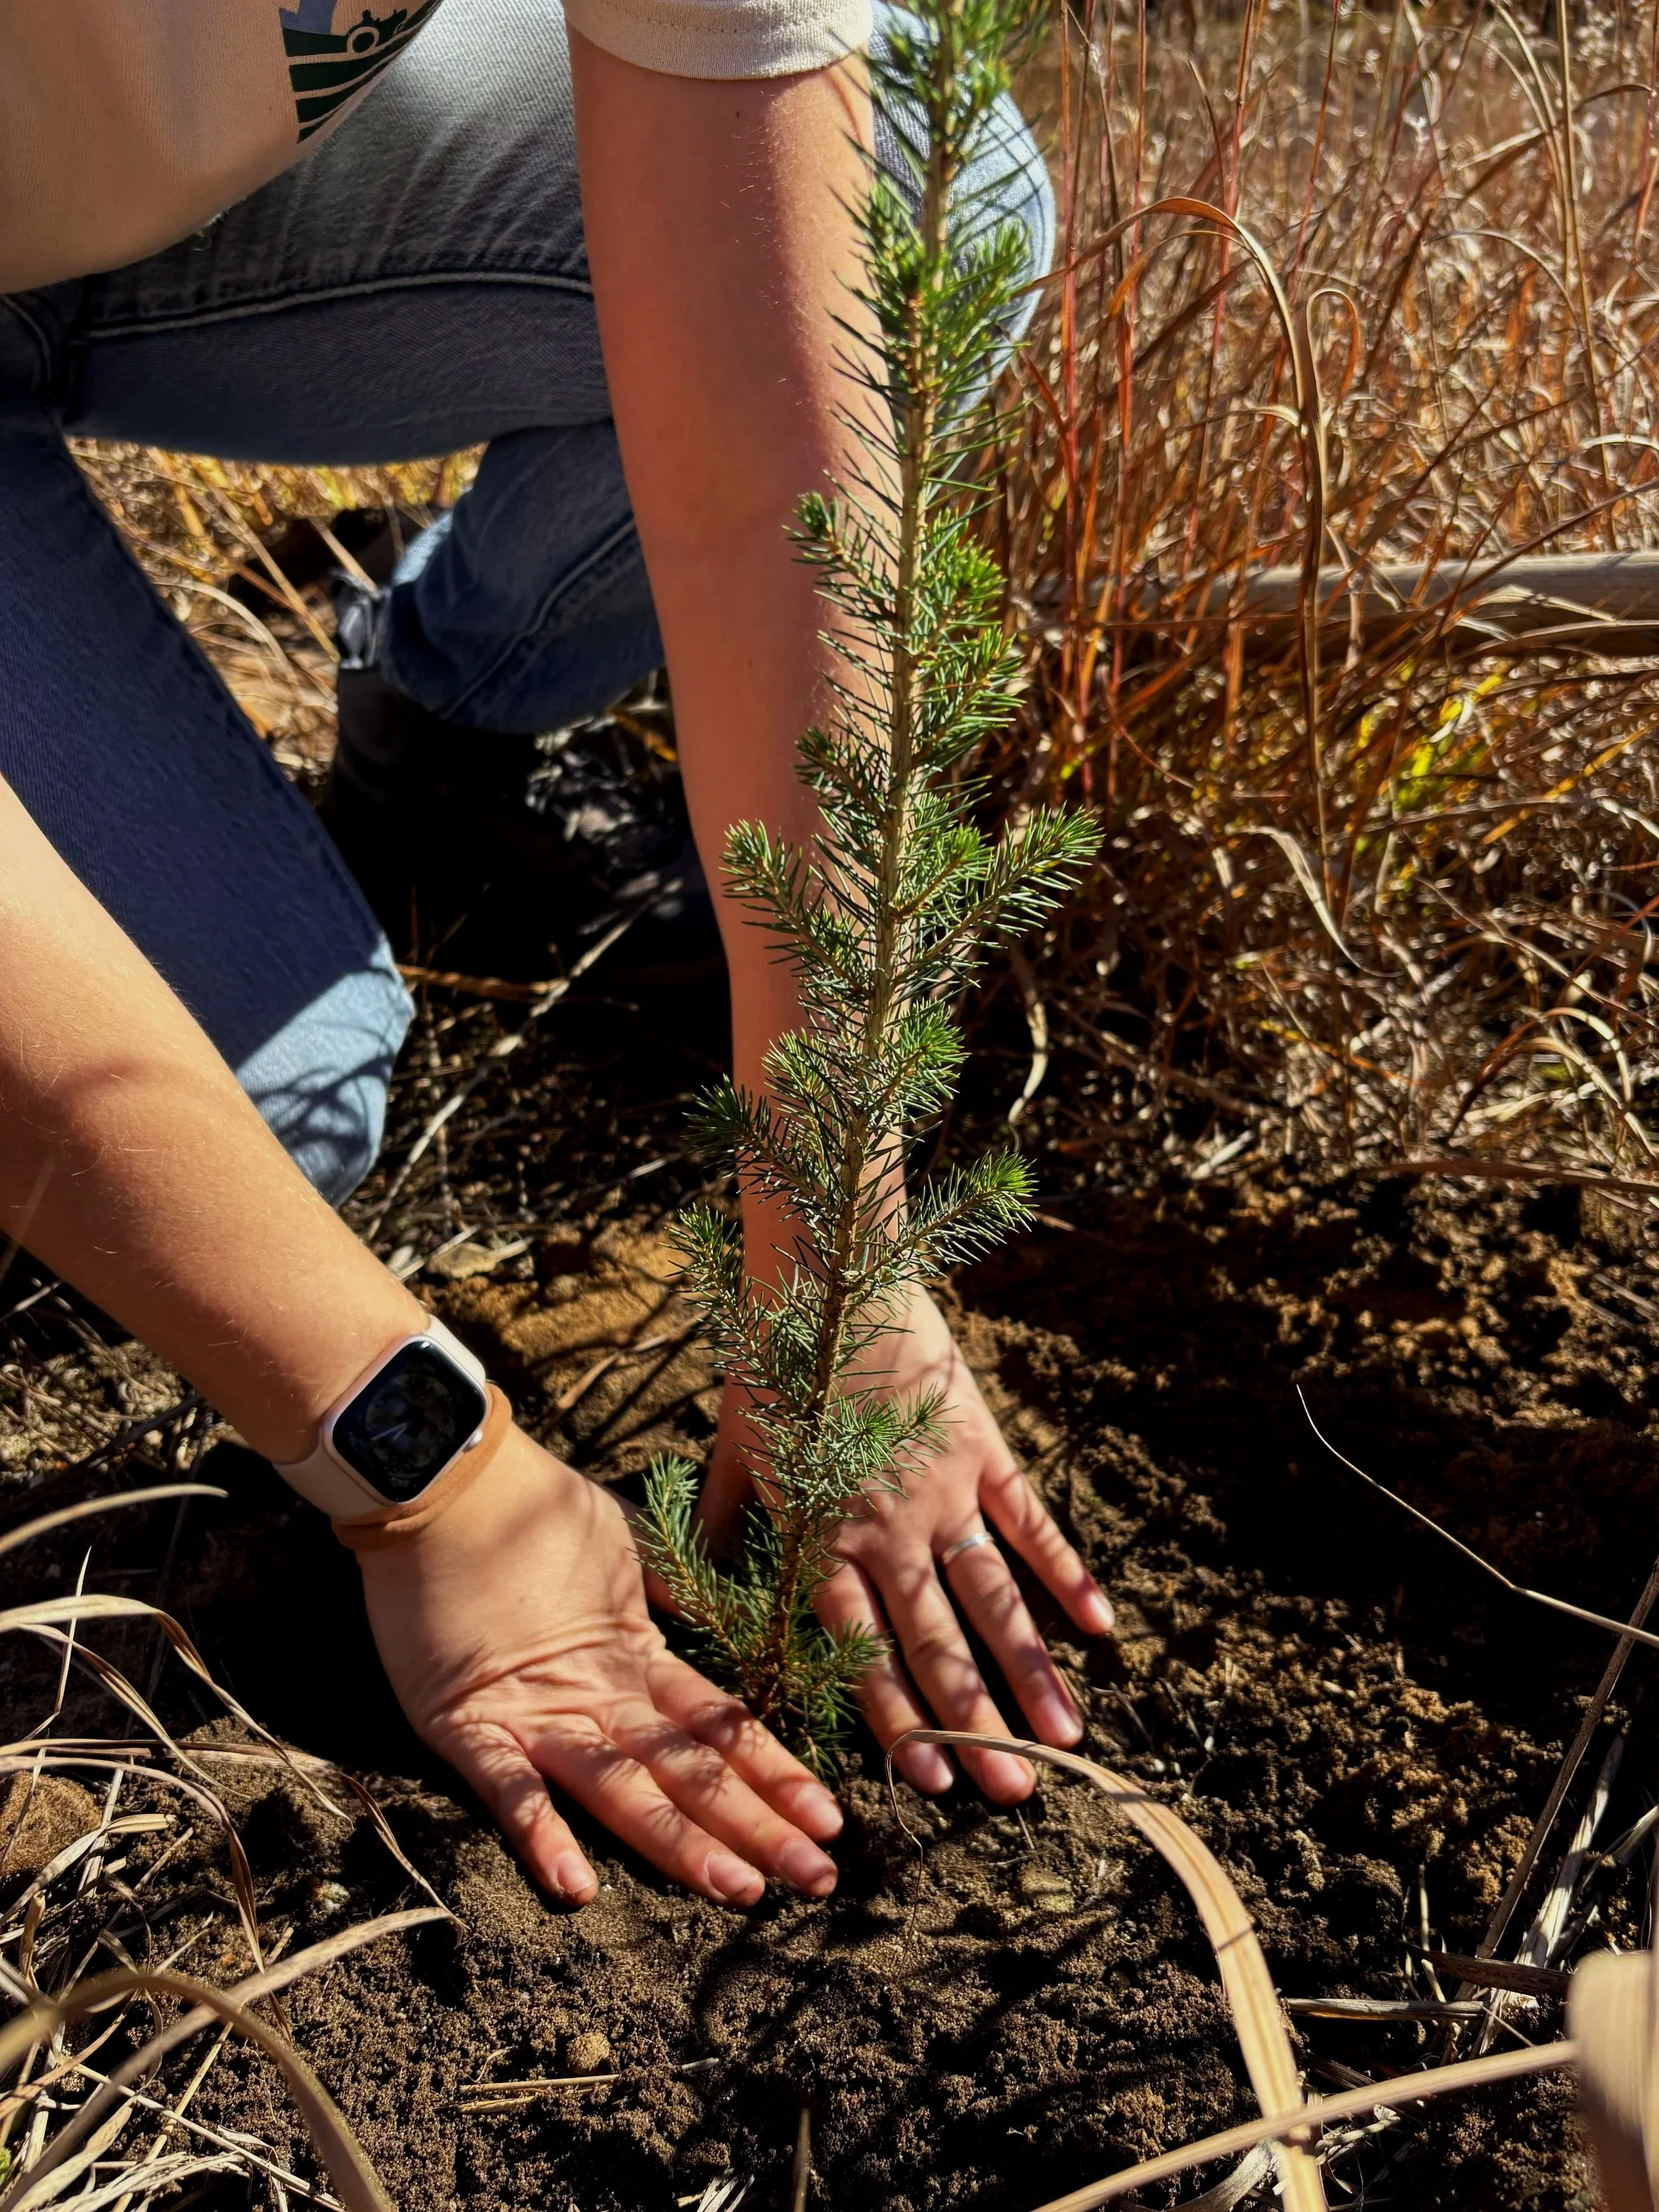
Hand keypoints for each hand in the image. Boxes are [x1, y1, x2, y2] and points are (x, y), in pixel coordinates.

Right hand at [357, 1422, 843, 1906]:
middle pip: (689, 1770)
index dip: (777, 1773)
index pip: (721, 1726)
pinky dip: (540, 1836)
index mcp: (636, 1656)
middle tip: (819, 1879)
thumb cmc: (531, 1506)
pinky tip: (576, 1889)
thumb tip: (729, 1610)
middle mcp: (598, 1695)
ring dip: (682, 1843)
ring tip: (741, 1891)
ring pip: (623, 1789)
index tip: (831, 1819)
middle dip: (758, 1826)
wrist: (443, 1479)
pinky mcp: (469, 1723)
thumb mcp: (626, 1541)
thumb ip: (674, 1587)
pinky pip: (508, 1789)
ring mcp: (537, 1712)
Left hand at [702, 1281, 1114, 1803]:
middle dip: (979, 1725)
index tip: (931, 1783)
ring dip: (1032, 1671)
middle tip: (1018, 1793)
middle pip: (938, 1640)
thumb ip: (721, 1530)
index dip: (898, 1720)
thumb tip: (686, 1598)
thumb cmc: (770, 1362)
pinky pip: (1031, 1522)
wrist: (830, 1272)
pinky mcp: (983, 1447)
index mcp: (821, 1536)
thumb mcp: (731, 1451)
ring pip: (994, 1596)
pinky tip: (1101, 1628)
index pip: (861, 1649)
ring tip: (1068, 1737)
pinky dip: (1068, 1574)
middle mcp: (886, 1527)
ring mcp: (943, 1489)